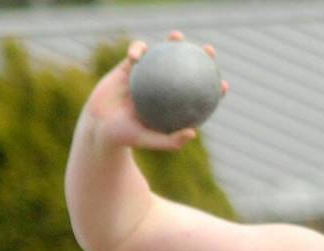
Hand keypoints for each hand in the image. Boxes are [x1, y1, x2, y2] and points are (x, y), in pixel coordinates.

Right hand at [83, 30, 228, 151]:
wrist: (101, 127)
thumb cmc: (127, 137)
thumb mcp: (148, 140)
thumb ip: (170, 140)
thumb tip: (193, 133)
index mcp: (172, 104)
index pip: (198, 94)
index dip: (213, 88)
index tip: (223, 85)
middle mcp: (163, 87)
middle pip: (185, 68)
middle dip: (200, 56)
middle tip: (209, 50)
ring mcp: (147, 75)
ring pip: (163, 54)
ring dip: (172, 43)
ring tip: (178, 36)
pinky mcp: (129, 67)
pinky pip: (136, 52)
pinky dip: (137, 50)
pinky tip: (137, 55)